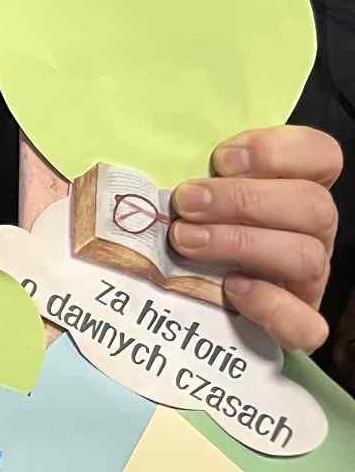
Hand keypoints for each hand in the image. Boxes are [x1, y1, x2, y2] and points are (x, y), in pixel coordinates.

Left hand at [167, 126, 341, 352]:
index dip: (278, 151)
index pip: (322, 155)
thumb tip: (148, 146)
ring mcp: (307, 279)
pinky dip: (271, 305)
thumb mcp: (187, 187)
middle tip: (185, 203)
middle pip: (316, 206)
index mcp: (293, 187)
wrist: (177, 293)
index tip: (221, 159)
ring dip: (241, 243)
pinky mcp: (298, 325)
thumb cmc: (181, 219)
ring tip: (184, 239)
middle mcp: (310, 231)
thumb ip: (187, 165)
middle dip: (243, 200)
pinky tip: (231, 289)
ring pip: (308, 257)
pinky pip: (307, 324)